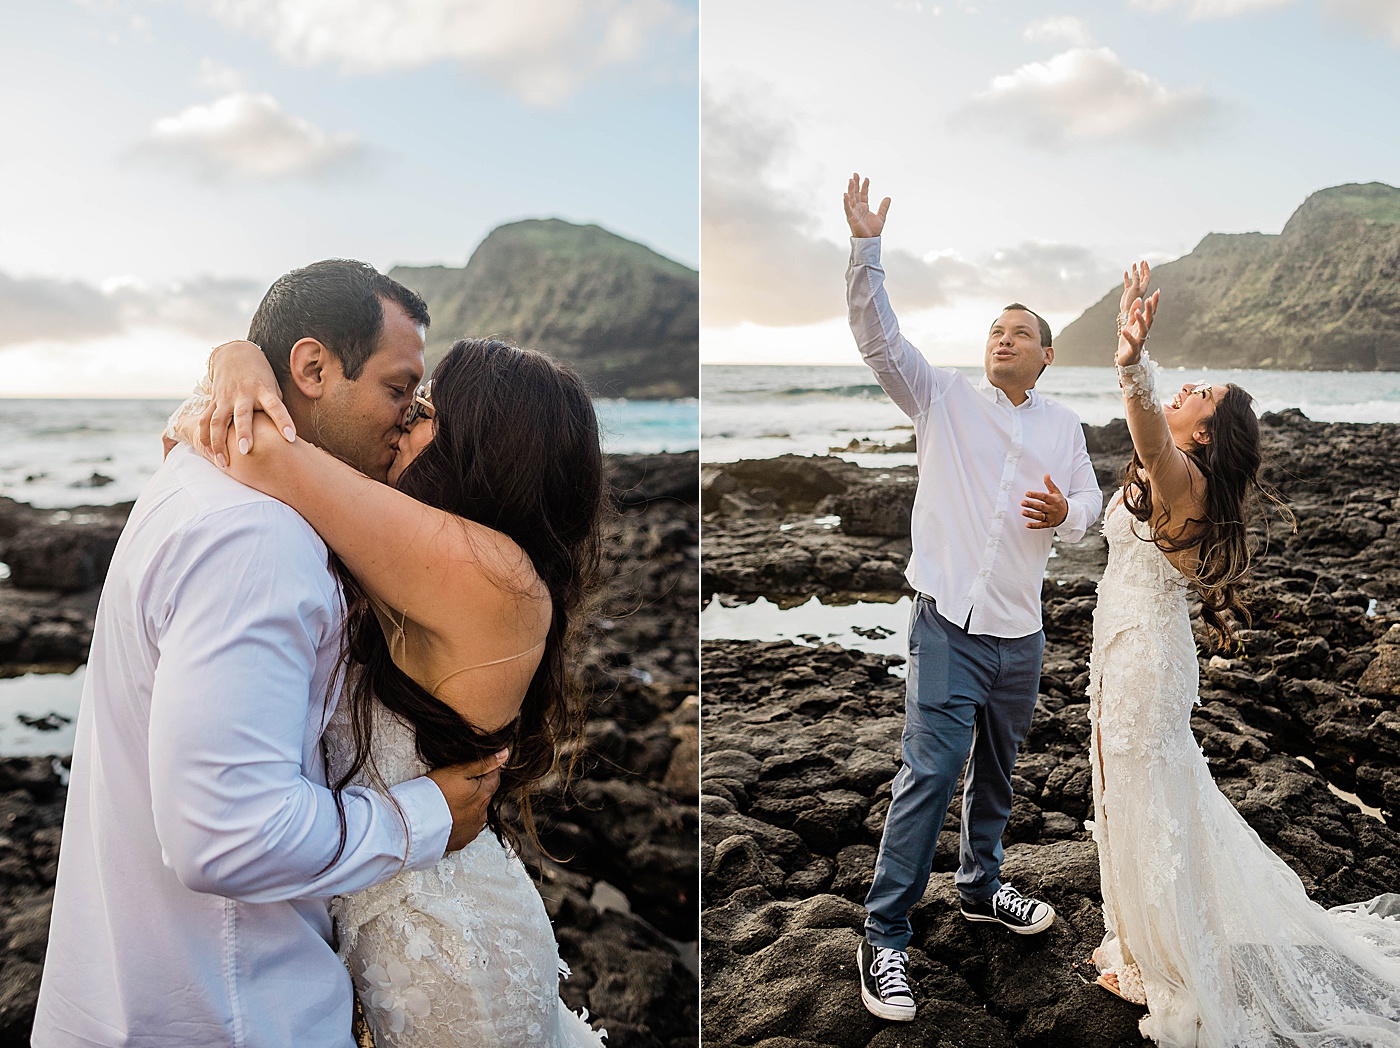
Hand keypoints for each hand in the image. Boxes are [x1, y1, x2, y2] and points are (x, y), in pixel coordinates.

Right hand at [204, 340, 296, 468]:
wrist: (235, 354)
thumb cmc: (261, 377)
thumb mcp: (273, 387)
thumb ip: (275, 408)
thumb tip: (285, 436)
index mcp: (263, 390)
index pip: (276, 407)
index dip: (284, 421)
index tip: (291, 437)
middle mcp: (243, 394)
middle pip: (242, 415)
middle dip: (243, 433)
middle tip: (246, 451)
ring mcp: (225, 398)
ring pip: (217, 421)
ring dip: (218, 443)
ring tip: (223, 464)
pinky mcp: (213, 401)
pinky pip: (205, 421)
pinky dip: (205, 438)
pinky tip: (208, 454)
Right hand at [427, 749, 508, 853]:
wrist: (416, 822)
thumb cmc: (435, 793)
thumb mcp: (458, 770)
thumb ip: (484, 763)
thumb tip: (505, 754)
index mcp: (484, 795)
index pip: (495, 778)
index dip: (487, 770)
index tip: (475, 767)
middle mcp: (482, 814)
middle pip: (485, 795)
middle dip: (477, 788)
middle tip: (457, 783)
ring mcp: (472, 829)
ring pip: (476, 812)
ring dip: (469, 806)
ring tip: (450, 800)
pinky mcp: (462, 840)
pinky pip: (466, 827)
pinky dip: (460, 820)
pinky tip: (448, 815)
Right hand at [843, 172, 889, 238]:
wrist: (870, 241)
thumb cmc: (873, 231)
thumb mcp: (881, 217)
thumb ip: (883, 207)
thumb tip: (888, 197)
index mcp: (864, 207)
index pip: (863, 194)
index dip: (864, 186)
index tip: (866, 178)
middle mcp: (858, 208)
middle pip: (856, 193)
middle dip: (855, 184)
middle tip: (855, 174)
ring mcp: (854, 212)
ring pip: (851, 198)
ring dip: (851, 189)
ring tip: (851, 180)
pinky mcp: (851, 218)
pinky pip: (847, 208)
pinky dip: (846, 202)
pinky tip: (845, 194)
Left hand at [1022, 474, 1067, 529]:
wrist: (1068, 514)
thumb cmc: (1059, 501)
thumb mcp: (1056, 492)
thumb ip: (1050, 484)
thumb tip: (1046, 475)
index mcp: (1054, 500)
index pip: (1044, 497)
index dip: (1035, 495)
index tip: (1027, 493)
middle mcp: (1052, 509)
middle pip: (1041, 507)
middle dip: (1031, 505)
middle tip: (1022, 502)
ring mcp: (1050, 517)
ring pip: (1040, 516)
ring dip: (1031, 515)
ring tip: (1023, 512)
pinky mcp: (1048, 524)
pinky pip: (1041, 525)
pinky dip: (1034, 526)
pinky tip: (1027, 524)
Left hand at [1116, 290, 1158, 366]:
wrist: (1127, 360)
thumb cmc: (1129, 342)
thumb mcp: (1130, 325)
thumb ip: (1134, 313)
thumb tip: (1139, 299)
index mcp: (1142, 325)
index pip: (1150, 312)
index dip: (1154, 302)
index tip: (1157, 291)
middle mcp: (1143, 332)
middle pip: (1149, 319)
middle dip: (1150, 309)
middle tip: (1150, 298)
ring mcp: (1139, 340)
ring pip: (1143, 329)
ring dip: (1140, 320)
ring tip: (1137, 311)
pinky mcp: (1133, 348)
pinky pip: (1131, 341)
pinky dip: (1128, 336)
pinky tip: (1124, 329)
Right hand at [1119, 260, 1150, 317]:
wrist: (1127, 310)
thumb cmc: (1132, 300)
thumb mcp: (1135, 288)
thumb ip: (1136, 279)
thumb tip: (1136, 270)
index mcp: (1143, 286)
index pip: (1147, 275)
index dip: (1146, 268)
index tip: (1144, 261)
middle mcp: (1139, 287)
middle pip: (1142, 275)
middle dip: (1142, 268)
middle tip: (1141, 261)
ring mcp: (1133, 289)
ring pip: (1135, 278)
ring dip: (1135, 271)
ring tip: (1134, 264)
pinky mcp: (1127, 291)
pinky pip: (1127, 282)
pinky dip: (1127, 277)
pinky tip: (1125, 272)